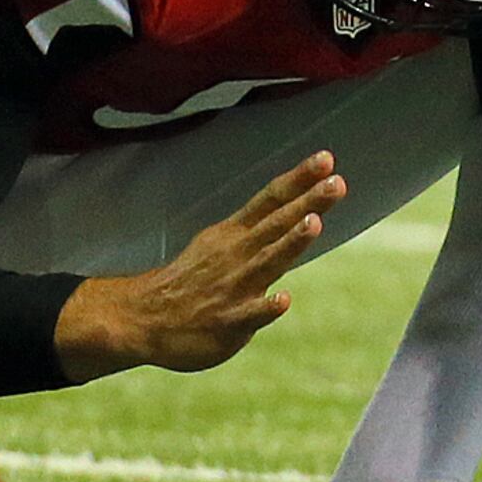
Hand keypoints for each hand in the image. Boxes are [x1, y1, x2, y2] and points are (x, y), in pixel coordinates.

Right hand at [56, 154, 341, 378]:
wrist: (144, 318)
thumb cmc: (192, 279)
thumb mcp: (220, 242)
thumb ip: (260, 228)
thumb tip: (301, 206)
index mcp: (235, 234)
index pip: (271, 199)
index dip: (299, 179)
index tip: (327, 158)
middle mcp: (237, 255)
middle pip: (277, 223)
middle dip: (308, 202)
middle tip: (338, 182)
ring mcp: (233, 288)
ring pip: (267, 261)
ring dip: (290, 242)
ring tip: (314, 221)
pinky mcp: (227, 323)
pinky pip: (250, 314)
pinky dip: (266, 306)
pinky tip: (284, 299)